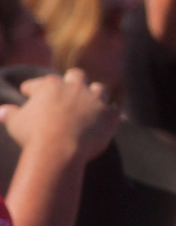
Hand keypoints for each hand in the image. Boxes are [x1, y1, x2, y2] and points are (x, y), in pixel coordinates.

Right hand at [3, 71, 117, 164]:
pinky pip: (113, 108)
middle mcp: (74, 87)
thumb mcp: (15, 123)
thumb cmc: (34, 135)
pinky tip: (106, 115)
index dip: (32, 89)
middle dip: (72, 80)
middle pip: (76, 75)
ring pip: (99, 88)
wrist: (60, 150)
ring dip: (95, 94)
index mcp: (50, 85)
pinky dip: (109, 111)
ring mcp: (95, 99)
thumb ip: (8, 114)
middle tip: (68, 87)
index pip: (38, 83)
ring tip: (92, 100)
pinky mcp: (110, 114)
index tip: (28, 93)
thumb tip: (1, 111)